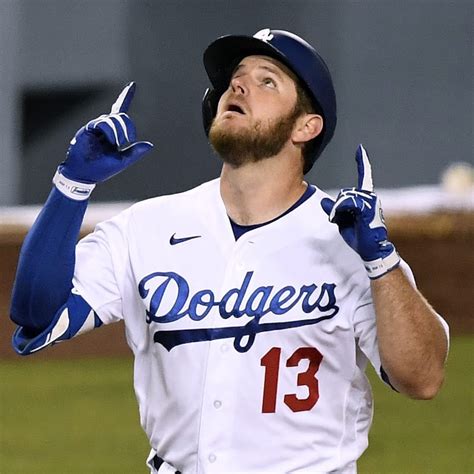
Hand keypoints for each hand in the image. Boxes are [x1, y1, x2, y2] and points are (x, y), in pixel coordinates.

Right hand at [59, 82, 152, 183]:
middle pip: (121, 115)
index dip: (126, 97)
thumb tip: (150, 145)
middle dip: (129, 126)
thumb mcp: (123, 161)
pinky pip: (103, 123)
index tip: (133, 85)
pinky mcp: (88, 129)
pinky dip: (110, 131)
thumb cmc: (102, 169)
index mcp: (114, 132)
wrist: (84, 174)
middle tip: (130, 140)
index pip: (120, 110)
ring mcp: (96, 127)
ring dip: (119, 131)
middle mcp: (105, 127)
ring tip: (118, 144)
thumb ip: (135, 152)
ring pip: (113, 119)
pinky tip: (111, 142)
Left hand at [321, 145, 399, 278]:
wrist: (370, 249)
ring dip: (338, 210)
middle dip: (338, 207)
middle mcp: (370, 198)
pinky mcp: (368, 209)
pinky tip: (338, 217)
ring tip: (342, 220)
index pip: (364, 177)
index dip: (362, 163)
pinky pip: (348, 203)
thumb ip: (335, 210)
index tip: (360, 150)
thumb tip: (323, 202)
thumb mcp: (342, 222)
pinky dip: (339, 210)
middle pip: (345, 193)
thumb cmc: (359, 235)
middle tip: (339, 219)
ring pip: (345, 198)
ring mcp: (370, 203)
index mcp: (365, 199)